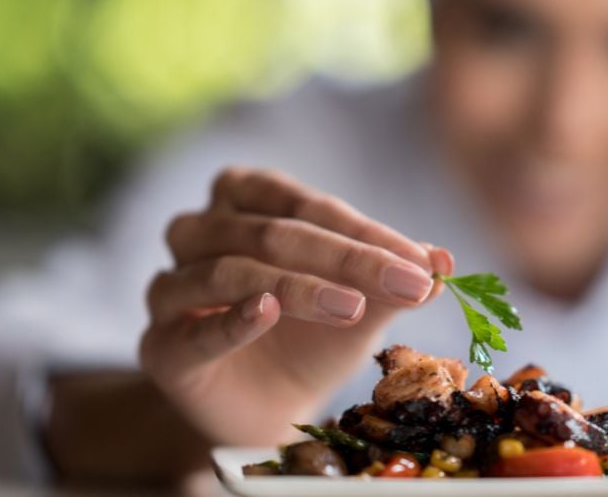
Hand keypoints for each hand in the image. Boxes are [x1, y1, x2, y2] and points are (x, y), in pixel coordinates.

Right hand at [139, 167, 452, 444]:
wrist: (271, 405)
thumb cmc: (313, 337)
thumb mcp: (361, 303)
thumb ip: (394, 280)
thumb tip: (445, 262)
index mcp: (245, 201)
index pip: (308, 206)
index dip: (367, 232)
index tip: (424, 263)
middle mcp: (200, 232)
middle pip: (270, 231)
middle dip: (346, 257)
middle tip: (407, 282)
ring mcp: (172, 288)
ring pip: (228, 270)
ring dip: (296, 286)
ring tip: (352, 307)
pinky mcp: (162, 346)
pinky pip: (193, 329)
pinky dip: (232, 320)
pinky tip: (267, 315)